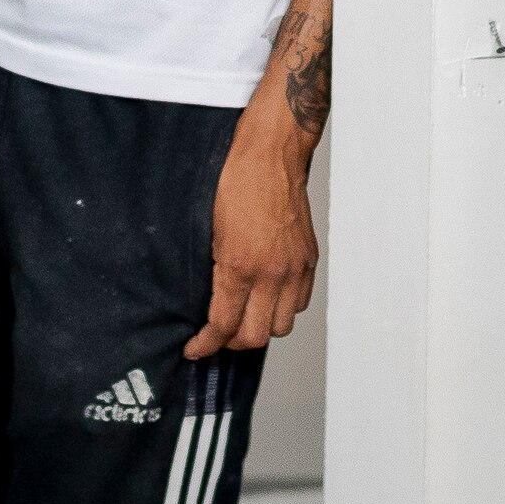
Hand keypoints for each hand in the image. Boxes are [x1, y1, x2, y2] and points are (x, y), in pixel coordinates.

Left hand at [185, 112, 316, 357]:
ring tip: (244, 316)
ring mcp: (295, 268)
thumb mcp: (207, 229)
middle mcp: (272, 273)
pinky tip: (267, 297)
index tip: (195, 349)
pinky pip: (299, 303)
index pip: (224, 325)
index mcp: (240, 266)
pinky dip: (282, 308)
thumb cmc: (235, 181)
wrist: (271, 154)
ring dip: (261, 327)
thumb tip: (206, 302)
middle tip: (217, 335)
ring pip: (282, 326)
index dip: (206, 345)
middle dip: (232, 342)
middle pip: (256, 336)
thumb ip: (212, 271)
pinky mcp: (309, 260)